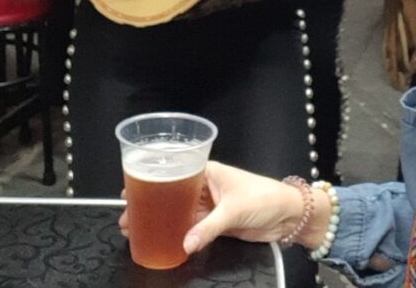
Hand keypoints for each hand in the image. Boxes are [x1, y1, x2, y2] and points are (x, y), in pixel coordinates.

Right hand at [116, 162, 307, 254]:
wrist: (288, 215)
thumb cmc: (265, 198)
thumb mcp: (234, 210)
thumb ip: (207, 228)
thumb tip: (184, 243)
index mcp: (208, 172)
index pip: (174, 172)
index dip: (151, 179)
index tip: (129, 190)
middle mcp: (205, 186)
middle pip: (171, 194)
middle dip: (150, 204)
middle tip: (127, 217)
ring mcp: (210, 205)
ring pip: (178, 212)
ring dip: (160, 219)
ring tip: (136, 229)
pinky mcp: (216, 223)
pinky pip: (191, 227)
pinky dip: (178, 232)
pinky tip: (163, 239)